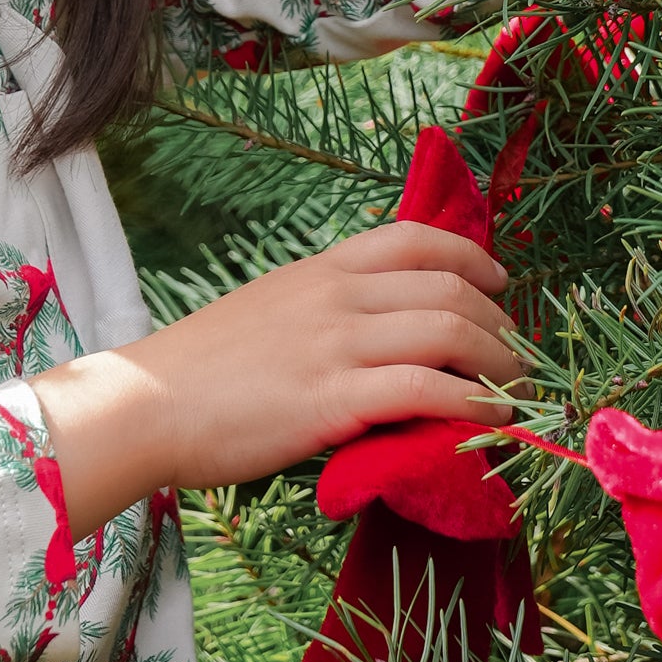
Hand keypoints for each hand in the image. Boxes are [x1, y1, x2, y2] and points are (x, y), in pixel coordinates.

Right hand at [31, 222, 518, 535]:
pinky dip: (475, 405)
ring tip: (519, 395)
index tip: (499, 285)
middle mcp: (338, 295)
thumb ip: (323, 314)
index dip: (473, 258)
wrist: (142, 405)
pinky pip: (429, 390)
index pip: (418, 238)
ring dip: (501, 365)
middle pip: (451, 286)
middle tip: (519, 360)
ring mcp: (338, 344)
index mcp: (321, 269)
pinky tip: (492, 422)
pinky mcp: (334, 399)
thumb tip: (374, 337)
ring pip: (451, 331)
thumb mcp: (266, 313)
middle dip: (501, 324)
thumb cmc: (196, 371)